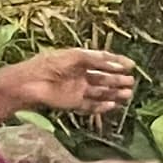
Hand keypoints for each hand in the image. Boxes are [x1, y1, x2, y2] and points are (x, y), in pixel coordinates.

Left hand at [1, 47, 134, 123]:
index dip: (117, 62)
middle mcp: (80, 74)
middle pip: (103, 78)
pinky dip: (102, 106)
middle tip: (132, 82)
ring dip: (114, 93)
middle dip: (118, 79)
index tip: (131, 65)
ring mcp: (77, 89)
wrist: (30, 84)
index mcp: (80, 60)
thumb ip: (97, 60)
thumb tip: (117, 65)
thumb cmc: (50, 64)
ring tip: (128, 94)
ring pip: (100, 92)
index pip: (102, 60)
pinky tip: (113, 105)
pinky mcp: (73, 103)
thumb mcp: (75, 56)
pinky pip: (90, 106)